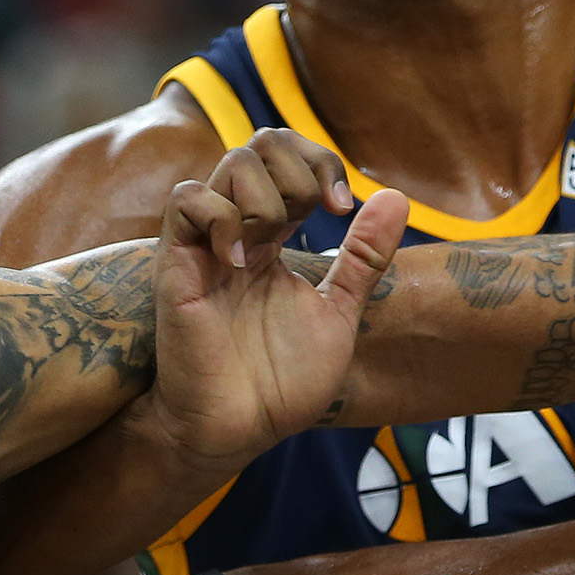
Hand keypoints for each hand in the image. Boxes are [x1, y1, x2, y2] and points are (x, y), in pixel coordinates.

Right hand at [151, 128, 409, 464]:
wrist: (240, 429)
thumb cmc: (282, 382)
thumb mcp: (339, 312)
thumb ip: (363, 256)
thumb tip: (397, 196)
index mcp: (273, 238)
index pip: (288, 158)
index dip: (319, 162)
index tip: (342, 207)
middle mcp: (239, 232)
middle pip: (259, 145)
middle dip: (298, 168)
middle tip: (316, 214)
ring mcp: (206, 245)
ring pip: (229, 164)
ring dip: (268, 193)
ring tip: (274, 242)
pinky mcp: (177, 266)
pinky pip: (187, 202)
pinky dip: (221, 216)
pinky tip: (241, 260)